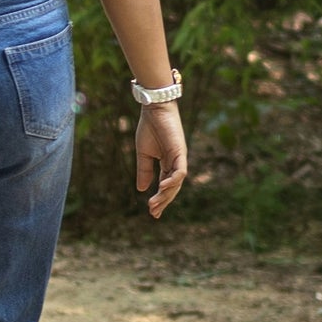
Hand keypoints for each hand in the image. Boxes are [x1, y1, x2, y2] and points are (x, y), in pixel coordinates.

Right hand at [133, 101, 189, 216]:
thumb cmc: (149, 128)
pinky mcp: (180, 152)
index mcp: (167, 163)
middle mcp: (176, 163)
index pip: (166, 186)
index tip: (152, 212)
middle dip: (163, 201)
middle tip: (153, 213)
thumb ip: (144, 171)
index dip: (160, 199)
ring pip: (176, 183)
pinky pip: (180, 172)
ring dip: (166, 195)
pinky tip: (162, 188)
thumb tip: (142, 190)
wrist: (154, 109)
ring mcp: (179, 158)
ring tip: (154, 205)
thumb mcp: (143, 154)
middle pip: (172, 188)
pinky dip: (173, 181)